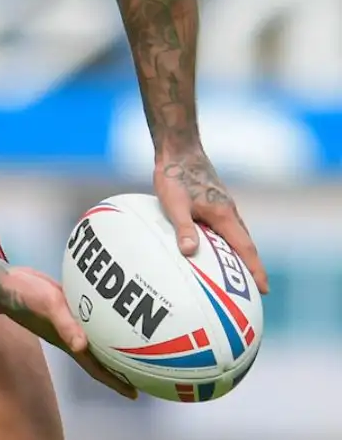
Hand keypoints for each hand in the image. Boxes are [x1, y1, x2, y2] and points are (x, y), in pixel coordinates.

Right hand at [1, 266, 138, 399]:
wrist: (5, 283)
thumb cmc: (25, 296)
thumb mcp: (48, 306)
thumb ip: (64, 324)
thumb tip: (82, 345)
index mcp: (68, 341)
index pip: (95, 368)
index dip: (114, 382)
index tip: (134, 394)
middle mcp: (70, 335)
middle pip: (98, 357)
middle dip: (119, 367)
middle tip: (144, 370)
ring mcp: (67, 322)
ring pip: (94, 339)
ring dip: (111, 345)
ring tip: (132, 345)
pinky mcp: (64, 306)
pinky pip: (88, 319)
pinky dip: (101, 322)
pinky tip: (110, 314)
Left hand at [154, 146, 268, 293]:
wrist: (178, 149)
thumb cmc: (175, 175)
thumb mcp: (175, 204)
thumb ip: (183, 227)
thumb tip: (189, 252)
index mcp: (224, 215)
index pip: (245, 249)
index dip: (255, 270)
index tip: (264, 290)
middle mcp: (229, 211)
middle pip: (246, 244)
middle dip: (252, 266)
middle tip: (257, 288)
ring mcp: (223, 204)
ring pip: (237, 234)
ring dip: (242, 253)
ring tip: (242, 271)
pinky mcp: (214, 198)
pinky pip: (227, 225)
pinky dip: (230, 239)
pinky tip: (220, 243)